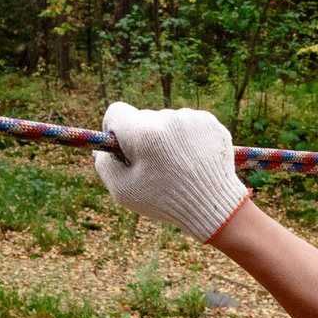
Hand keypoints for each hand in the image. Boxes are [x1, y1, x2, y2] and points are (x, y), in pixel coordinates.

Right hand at [92, 102, 250, 241]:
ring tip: (177, 166)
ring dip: (164, 138)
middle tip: (153, 166)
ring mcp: (191, 118)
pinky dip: (185, 139)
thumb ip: (105, 165)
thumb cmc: (165, 201)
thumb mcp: (123, 190)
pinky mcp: (209, 121)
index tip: (121, 146)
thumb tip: (103, 146)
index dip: (113, 129)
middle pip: (141, 118)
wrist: (214, 206)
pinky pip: (186, 124)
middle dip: (141, 137)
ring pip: (165, 121)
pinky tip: (192, 160)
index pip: (115, 111)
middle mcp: (167, 118)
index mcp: (143, 133)